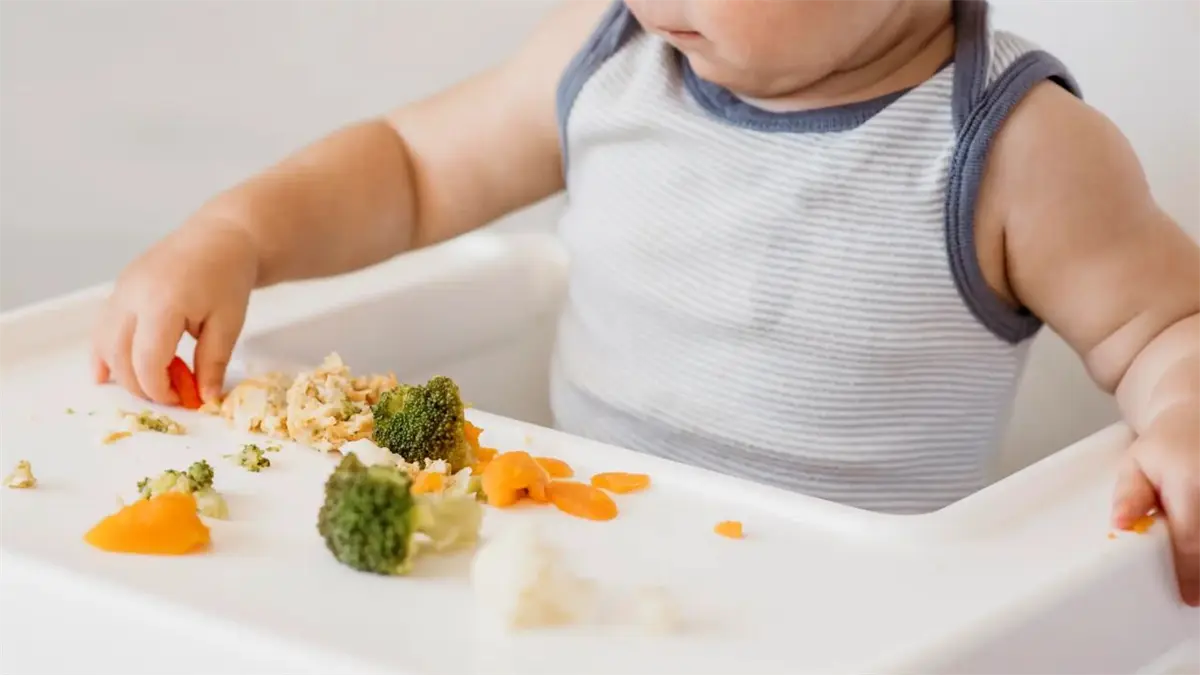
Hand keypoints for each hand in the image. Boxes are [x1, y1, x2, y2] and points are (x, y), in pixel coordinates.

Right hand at [92, 218, 257, 405]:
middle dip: (141, 385)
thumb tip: (205, 398)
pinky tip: (105, 375)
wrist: (220, 237)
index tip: (182, 398)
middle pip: (120, 357)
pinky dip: (103, 353)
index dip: (160, 389)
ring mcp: (121, 290)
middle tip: (170, 395)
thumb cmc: (228, 276)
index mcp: (162, 303)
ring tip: (151, 383)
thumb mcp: (229, 323)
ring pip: (104, 344)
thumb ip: (214, 363)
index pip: (146, 362)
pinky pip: (102, 327)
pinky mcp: (119, 288)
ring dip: (122, 372)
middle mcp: (132, 296)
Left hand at [1111, 400, 1199, 605]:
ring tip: (1196, 576)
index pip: (1191, 541)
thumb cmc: (1166, 446)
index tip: (1187, 596)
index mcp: (1190, 483)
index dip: (1189, 574)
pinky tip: (1199, 553)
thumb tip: (1120, 524)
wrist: (1198, 415)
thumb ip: (1129, 495)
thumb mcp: (1137, 463)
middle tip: (1196, 594)